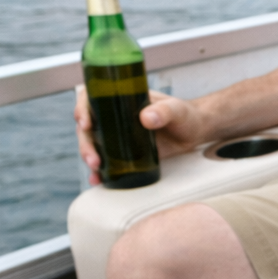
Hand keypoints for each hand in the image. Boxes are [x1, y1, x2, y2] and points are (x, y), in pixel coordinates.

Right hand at [74, 86, 208, 185]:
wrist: (195, 133)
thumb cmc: (185, 115)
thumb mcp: (176, 109)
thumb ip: (164, 111)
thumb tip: (146, 118)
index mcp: (120, 98)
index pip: (91, 99)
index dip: (82, 109)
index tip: (85, 122)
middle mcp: (114, 117)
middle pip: (88, 127)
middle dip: (85, 143)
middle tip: (93, 159)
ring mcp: (118, 136)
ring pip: (94, 145)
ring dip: (89, 158)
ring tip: (96, 171)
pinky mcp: (126, 154)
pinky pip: (107, 162)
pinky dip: (100, 172)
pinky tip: (98, 180)